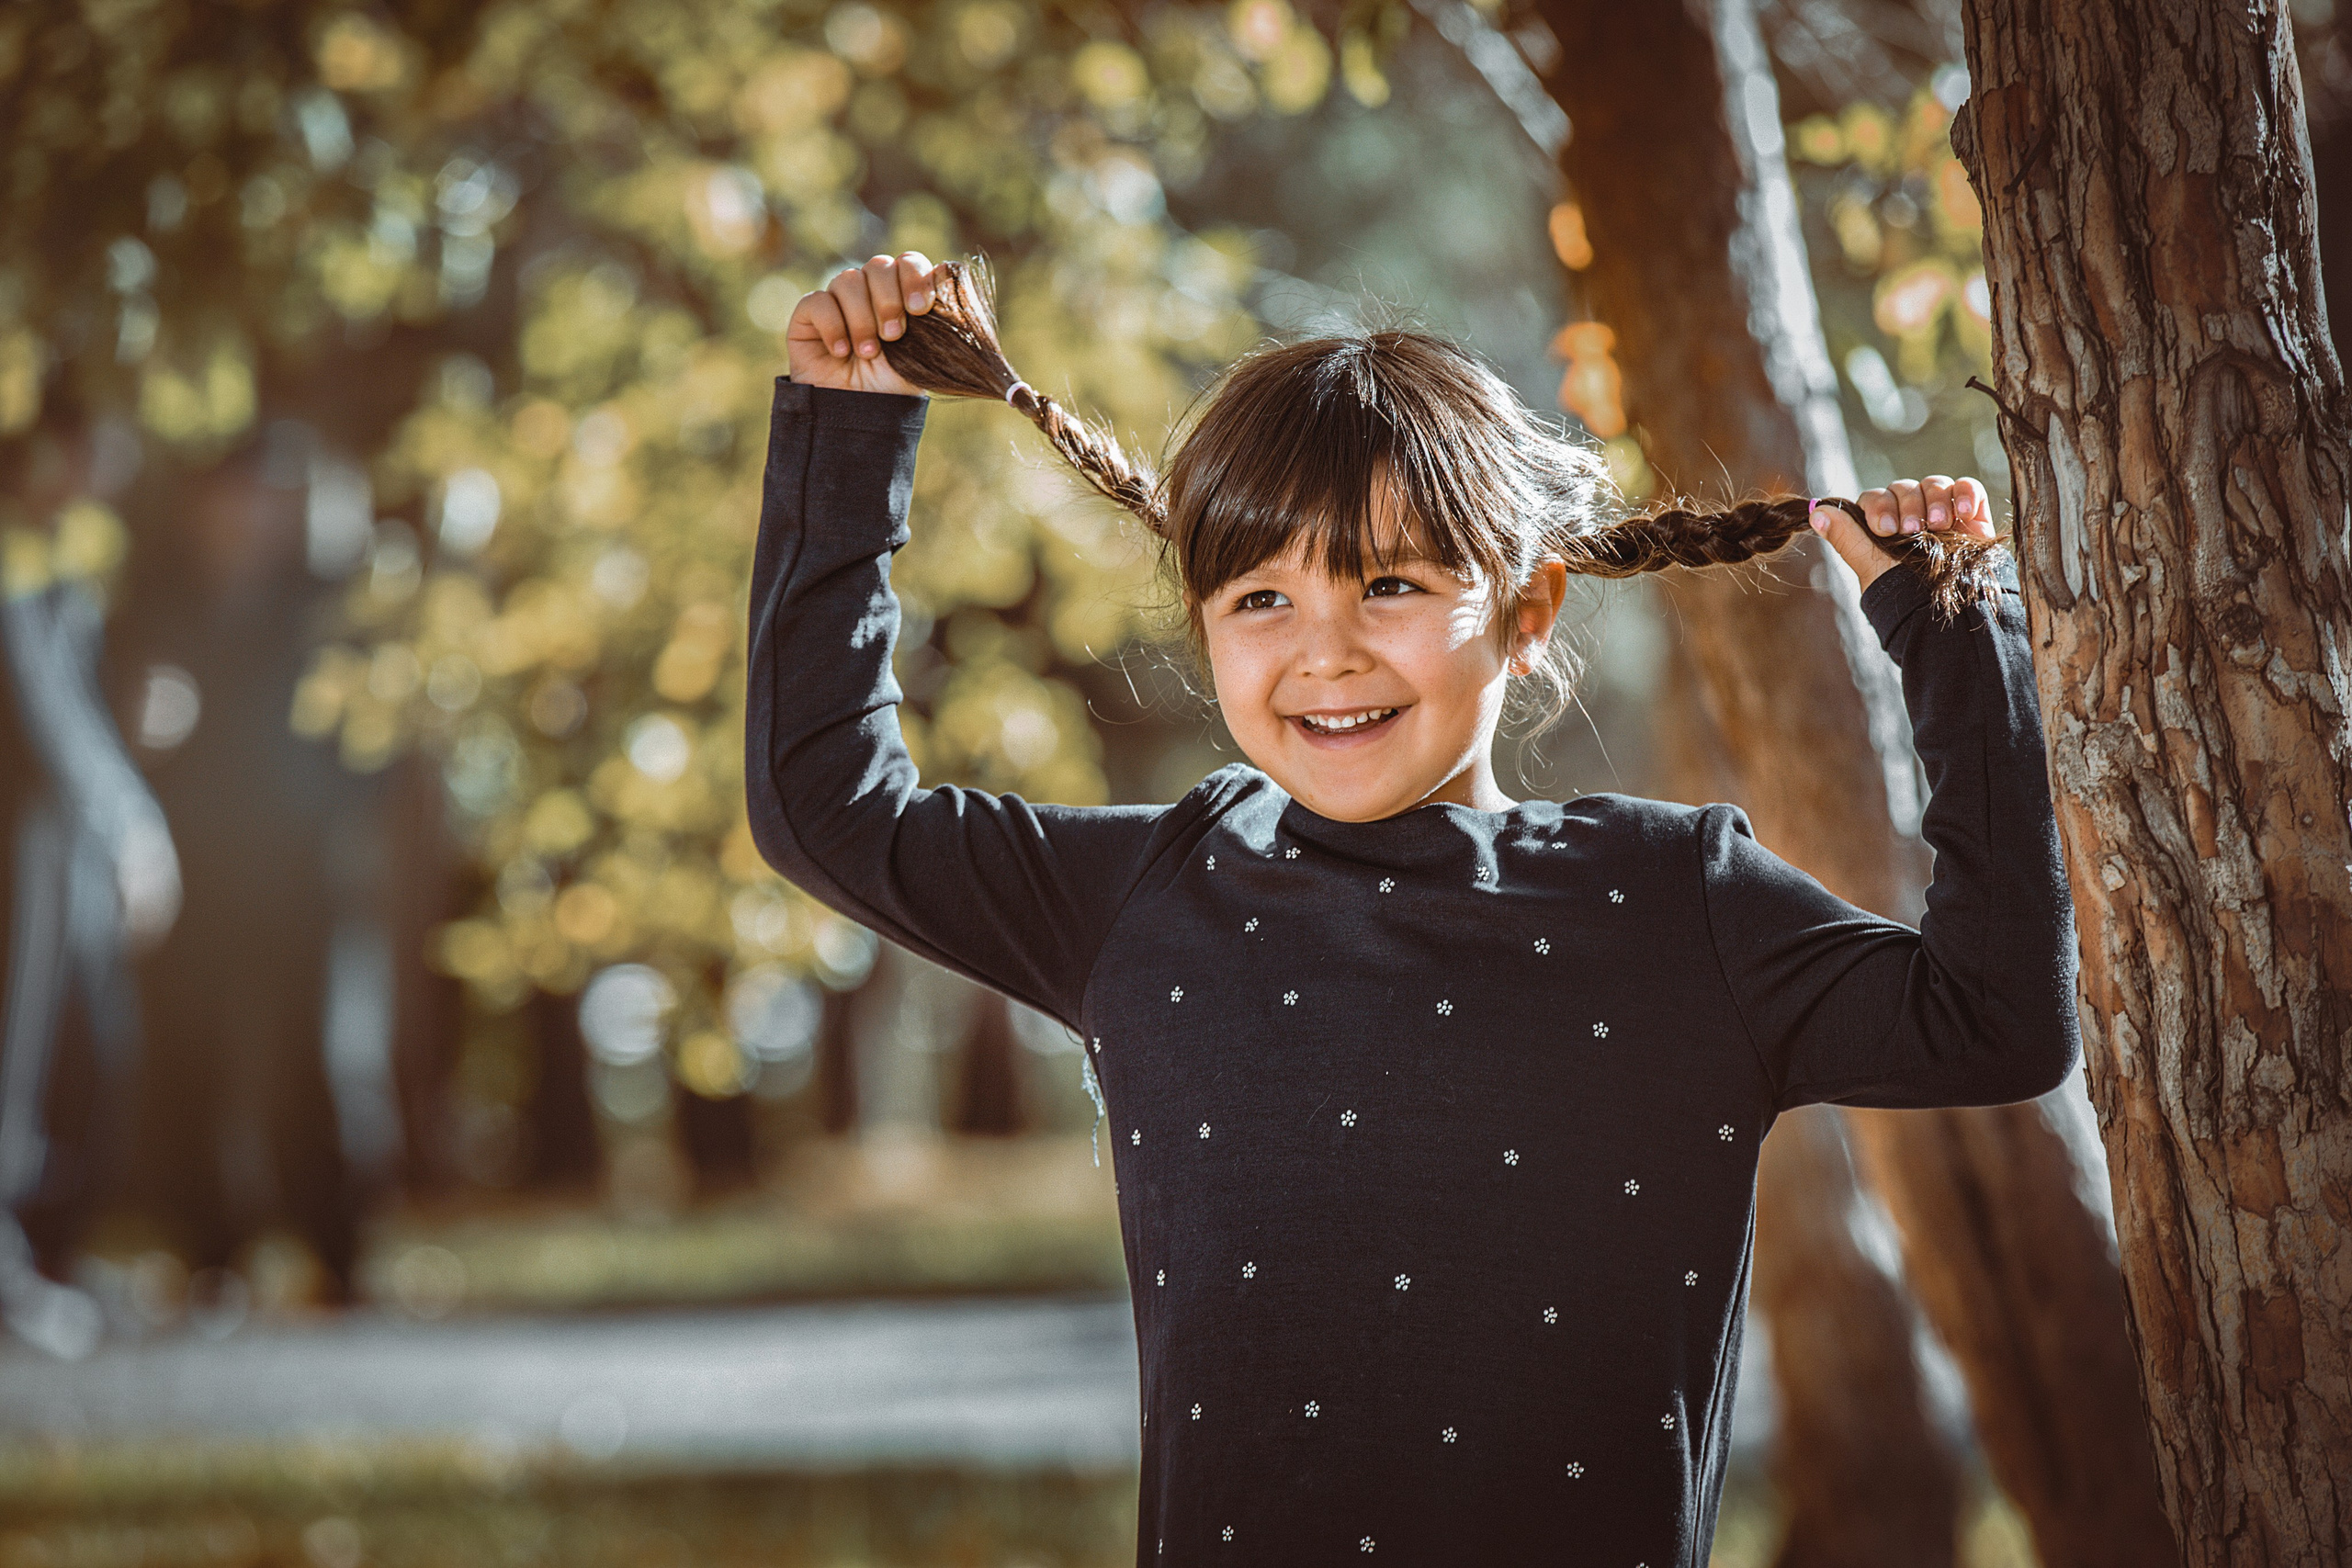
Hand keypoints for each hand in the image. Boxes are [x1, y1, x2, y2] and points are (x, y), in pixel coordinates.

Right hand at [786, 251, 938, 394]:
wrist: (860, 415)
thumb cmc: (894, 384)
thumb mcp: (925, 353)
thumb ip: (937, 315)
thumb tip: (949, 271)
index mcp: (900, 293)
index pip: (908, 262)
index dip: (915, 277)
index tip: (920, 309)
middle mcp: (869, 291)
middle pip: (879, 265)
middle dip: (888, 300)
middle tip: (893, 336)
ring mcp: (837, 299)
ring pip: (848, 280)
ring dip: (862, 319)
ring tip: (867, 353)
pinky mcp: (808, 315)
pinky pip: (818, 301)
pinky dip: (833, 326)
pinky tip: (841, 351)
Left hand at [1809, 474, 1993, 591]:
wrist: (1950, 614)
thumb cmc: (1904, 594)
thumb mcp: (1871, 567)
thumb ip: (1846, 537)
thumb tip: (1817, 512)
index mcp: (1883, 529)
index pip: (1875, 498)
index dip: (1878, 505)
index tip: (1884, 528)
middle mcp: (1911, 519)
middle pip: (1903, 487)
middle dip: (1907, 505)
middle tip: (1913, 529)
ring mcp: (1942, 517)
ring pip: (1934, 485)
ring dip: (1934, 499)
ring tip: (1938, 525)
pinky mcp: (1971, 518)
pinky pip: (1967, 488)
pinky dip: (1964, 493)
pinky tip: (1962, 511)